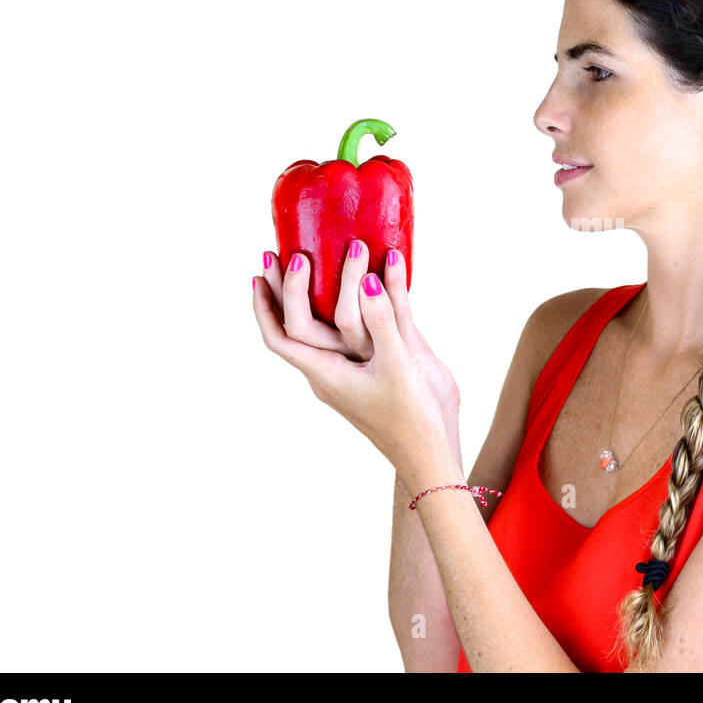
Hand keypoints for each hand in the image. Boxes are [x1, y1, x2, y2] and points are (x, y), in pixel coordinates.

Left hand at [252, 243, 460, 474]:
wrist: (432, 451)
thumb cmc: (413, 419)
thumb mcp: (399, 369)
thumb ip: (384, 323)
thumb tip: (366, 281)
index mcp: (326, 374)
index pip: (282, 336)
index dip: (270, 303)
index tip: (275, 268)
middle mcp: (332, 368)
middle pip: (293, 325)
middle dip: (281, 287)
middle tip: (278, 250)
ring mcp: (351, 367)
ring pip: (321, 325)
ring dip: (310, 291)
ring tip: (302, 256)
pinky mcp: (373, 365)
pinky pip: (351, 328)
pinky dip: (350, 300)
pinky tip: (358, 280)